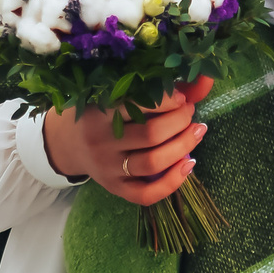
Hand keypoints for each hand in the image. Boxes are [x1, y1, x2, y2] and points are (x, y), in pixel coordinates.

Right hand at [41, 76, 213, 203]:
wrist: (66, 142)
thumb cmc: (99, 111)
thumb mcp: (118, 93)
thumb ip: (161, 86)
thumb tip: (207, 77)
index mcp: (99, 112)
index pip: (139, 105)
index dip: (168, 101)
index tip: (181, 97)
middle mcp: (102, 142)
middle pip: (151, 135)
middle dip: (180, 122)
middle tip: (190, 113)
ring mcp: (108, 169)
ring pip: (152, 163)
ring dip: (183, 146)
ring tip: (197, 131)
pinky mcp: (115, 189)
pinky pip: (146, 194)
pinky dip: (172, 182)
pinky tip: (189, 164)